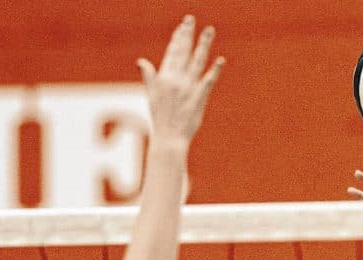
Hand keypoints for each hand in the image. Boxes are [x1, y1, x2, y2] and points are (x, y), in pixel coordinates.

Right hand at [137, 15, 223, 147]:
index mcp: (164, 77)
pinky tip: (221, 60)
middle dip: (188, 34)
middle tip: (192, 19)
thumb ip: (149, 76)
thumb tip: (141, 61)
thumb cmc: (160, 117)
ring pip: (197, 61)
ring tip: (210, 30)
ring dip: (204, 44)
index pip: (172, 51)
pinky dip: (215, 70)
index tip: (183, 25)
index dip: (179, 37)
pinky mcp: (200, 97)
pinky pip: (209, 80)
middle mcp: (176, 79)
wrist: (169, 137)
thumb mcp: (151, 94)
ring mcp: (188, 87)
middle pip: (184, 52)